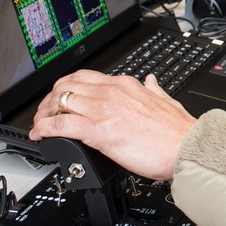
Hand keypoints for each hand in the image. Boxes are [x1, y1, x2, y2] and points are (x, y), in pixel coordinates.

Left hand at [29, 70, 196, 180]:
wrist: (186, 147)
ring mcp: (104, 110)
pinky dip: (44, 128)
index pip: (85, 78)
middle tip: (44, 112)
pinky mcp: (98, 131)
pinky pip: (60, 125)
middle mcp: (112, 93)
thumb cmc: (178, 132)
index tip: (62, 98)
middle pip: (67, 86)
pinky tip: (39, 135)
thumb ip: (155, 89)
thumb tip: (151, 81)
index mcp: (126, 85)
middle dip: (50, 99)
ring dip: (43, 113)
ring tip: (39, 125)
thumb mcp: (167, 100)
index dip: (67, 87)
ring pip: (60, 102)